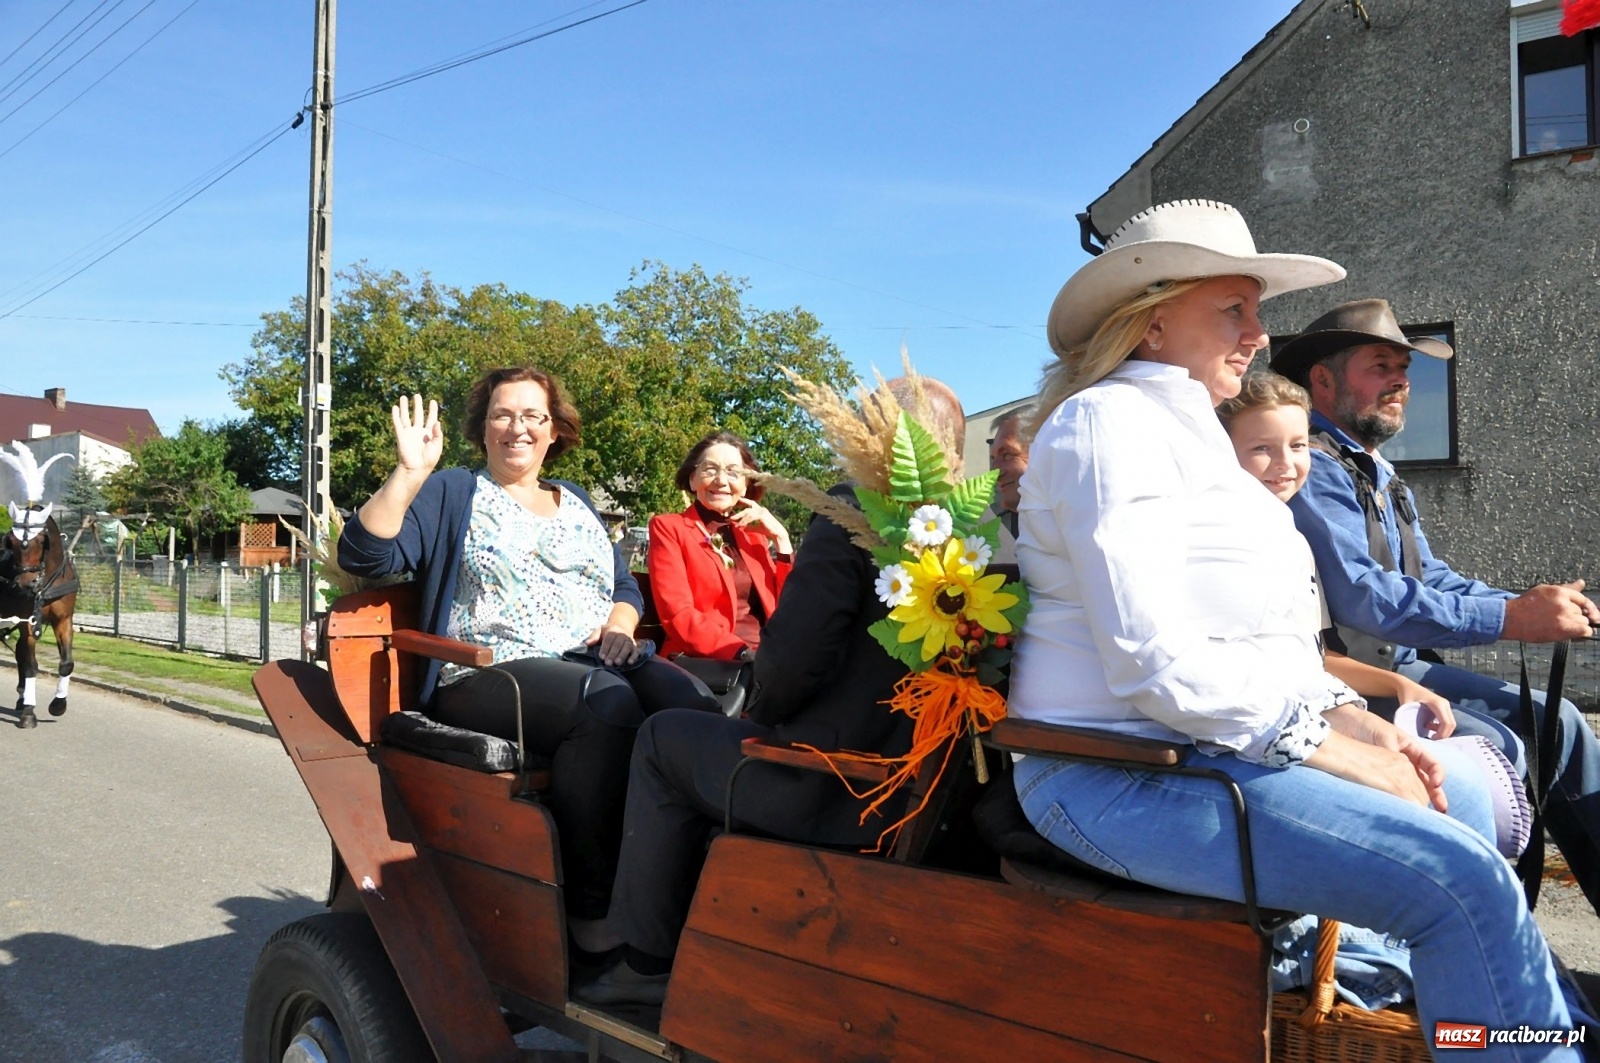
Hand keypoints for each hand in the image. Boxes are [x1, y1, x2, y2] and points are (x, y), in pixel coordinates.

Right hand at [392, 394, 443, 474]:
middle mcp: (419, 431)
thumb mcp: (437, 446)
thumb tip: (437, 421)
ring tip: (403, 397)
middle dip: (418, 405)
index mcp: (429, 434)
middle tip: (417, 395)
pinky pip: (398, 423)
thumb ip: (438, 433)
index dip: (432, 410)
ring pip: (406, 417)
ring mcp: (409, 433)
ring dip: (405, 407)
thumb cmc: (429, 459)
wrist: (416, 468)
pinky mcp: (401, 435)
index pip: (431, 418)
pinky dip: (396, 415)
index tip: (433, 401)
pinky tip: (395, 407)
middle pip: (418, 415)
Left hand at [586, 620, 640, 666]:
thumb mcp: (600, 631)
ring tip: (617, 663)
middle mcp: (622, 634)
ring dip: (622, 655)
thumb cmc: (608, 632)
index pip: (609, 639)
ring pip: (627, 647)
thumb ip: (594, 637)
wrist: (622, 626)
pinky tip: (630, 662)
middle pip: (618, 644)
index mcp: (612, 630)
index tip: (601, 657)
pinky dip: (634, 656)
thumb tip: (587, 643)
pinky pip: (636, 651)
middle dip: (613, 654)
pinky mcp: (635, 646)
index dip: (605, 648)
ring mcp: (629, 640)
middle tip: (608, 663)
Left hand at [731, 498, 790, 552]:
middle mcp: (761, 509)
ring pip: (748, 513)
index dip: (744, 501)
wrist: (777, 534)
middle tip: (731, 518)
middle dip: (739, 513)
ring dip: (741, 519)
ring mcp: (762, 512)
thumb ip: (751, 527)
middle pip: (747, 508)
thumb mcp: (758, 528)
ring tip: (737, 525)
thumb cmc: (769, 530)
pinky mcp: (762, 516)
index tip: (737, 500)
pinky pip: (751, 517)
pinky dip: (745, 521)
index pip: (751, 503)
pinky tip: (742, 525)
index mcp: (760, 510)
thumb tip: (743, 528)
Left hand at [1321, 705, 1449, 810]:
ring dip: (1421, 801)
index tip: (1436, 783)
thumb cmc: (1366, 726)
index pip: (1432, 765)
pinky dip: (1401, 800)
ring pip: (1414, 788)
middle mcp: (1407, 762)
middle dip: (1435, 794)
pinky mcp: (1382, 779)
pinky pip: (1395, 791)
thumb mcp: (1384, 737)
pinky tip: (1403, 809)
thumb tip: (1404, 774)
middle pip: (1427, 780)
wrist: (1344, 724)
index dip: (1437, 774)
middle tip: (1441, 809)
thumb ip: (1394, 754)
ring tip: (1427, 815)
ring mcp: (1395, 772)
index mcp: (1412, 749)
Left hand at [1394, 679, 1454, 738]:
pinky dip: (1440, 727)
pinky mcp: (1443, 708)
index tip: (1431, 740)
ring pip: (1450, 723)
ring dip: (1441, 731)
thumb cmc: (1405, 695)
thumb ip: (1407, 720)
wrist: (1406, 685)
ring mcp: (1445, 705)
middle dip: (1443, 735)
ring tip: (1427, 731)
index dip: (1441, 734)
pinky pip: (1447, 721)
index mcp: (1438, 703)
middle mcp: (1444, 704)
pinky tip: (1428, 726)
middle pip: (1451, 724)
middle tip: (1430, 740)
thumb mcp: (1405, 707)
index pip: (1447, 723)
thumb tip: (1408, 734)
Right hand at [1501, 580, 1599, 641]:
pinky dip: (1581, 634)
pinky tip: (1572, 634)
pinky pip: (1585, 631)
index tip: (1590, 613)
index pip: (1582, 598)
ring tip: (1561, 627)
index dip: (1587, 607)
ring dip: (1576, 626)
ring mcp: (1565, 616)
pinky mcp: (1564, 628)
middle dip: (1575, 616)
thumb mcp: (1544, 591)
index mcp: (1559, 592)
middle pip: (1582, 611)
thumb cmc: (1525, 605)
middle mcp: (1564, 603)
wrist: (1511, 619)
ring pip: (1584, 622)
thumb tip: (1581, 583)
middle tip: (1562, 620)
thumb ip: (1566, 589)